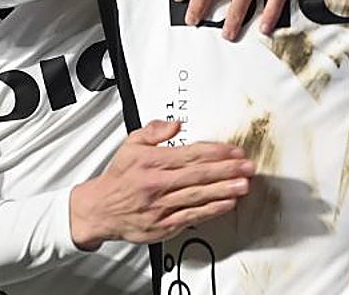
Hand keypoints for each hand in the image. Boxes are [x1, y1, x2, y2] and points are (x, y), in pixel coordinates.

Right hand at [68, 119, 254, 248]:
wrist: (101, 209)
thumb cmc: (119, 178)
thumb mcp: (131, 144)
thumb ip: (154, 131)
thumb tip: (175, 124)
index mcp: (152, 162)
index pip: (190, 154)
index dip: (216, 152)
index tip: (234, 151)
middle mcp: (158, 183)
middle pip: (199, 174)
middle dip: (227, 170)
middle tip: (247, 166)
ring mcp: (162, 206)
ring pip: (198, 196)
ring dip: (224, 190)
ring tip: (244, 185)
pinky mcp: (164, 224)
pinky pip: (193, 216)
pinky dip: (212, 210)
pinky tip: (226, 204)